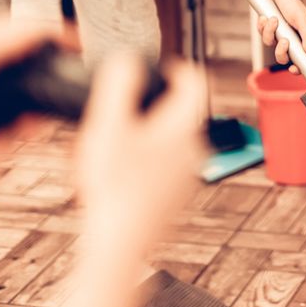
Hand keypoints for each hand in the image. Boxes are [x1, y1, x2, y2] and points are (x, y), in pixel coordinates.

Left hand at [0, 21, 56, 193]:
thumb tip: (32, 30)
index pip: (19, 31)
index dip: (50, 33)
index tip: (78, 42)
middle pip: (27, 71)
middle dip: (37, 95)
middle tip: (46, 108)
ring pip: (21, 107)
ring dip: (18, 127)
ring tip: (7, 139)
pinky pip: (7, 133)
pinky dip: (1, 145)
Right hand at [75, 53, 205, 251]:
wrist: (118, 246)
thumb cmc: (114, 189)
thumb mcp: (109, 125)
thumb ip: (120, 85)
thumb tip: (129, 60)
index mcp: (185, 126)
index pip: (195, 80)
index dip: (176, 67)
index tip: (156, 68)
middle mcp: (196, 149)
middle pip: (179, 110)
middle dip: (150, 105)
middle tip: (119, 112)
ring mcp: (188, 175)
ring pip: (170, 139)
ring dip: (144, 134)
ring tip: (111, 146)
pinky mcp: (176, 196)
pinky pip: (164, 165)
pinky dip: (144, 160)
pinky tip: (116, 174)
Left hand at [256, 0, 305, 71]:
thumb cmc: (292, 4)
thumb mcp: (303, 20)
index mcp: (300, 41)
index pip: (300, 60)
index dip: (297, 68)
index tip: (293, 69)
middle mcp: (288, 40)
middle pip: (282, 58)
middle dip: (280, 51)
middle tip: (284, 40)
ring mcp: (276, 36)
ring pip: (269, 44)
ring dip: (270, 32)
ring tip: (274, 19)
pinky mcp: (266, 29)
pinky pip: (261, 34)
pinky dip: (263, 26)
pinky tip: (266, 17)